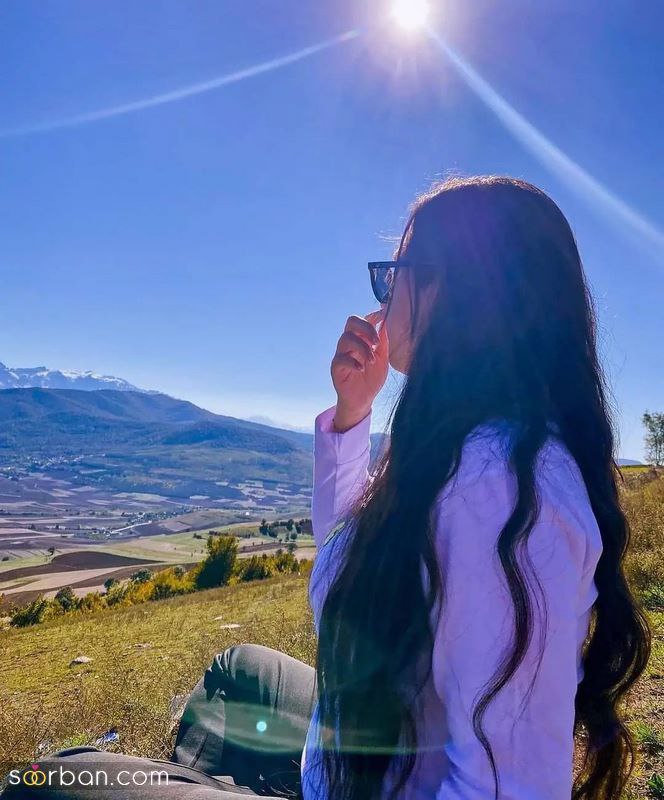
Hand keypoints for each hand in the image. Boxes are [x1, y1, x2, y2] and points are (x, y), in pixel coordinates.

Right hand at [331, 309, 388, 431]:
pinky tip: (362, 369)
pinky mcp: (336, 368)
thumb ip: (383, 342)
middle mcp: (350, 343)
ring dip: (362, 348)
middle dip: (365, 327)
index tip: (384, 319)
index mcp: (361, 339)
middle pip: (351, 322)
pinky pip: (341, 359)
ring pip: (346, 339)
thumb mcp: (383, 359)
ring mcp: (341, 354)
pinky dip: (353, 362)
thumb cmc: (372, 378)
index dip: (373, 316)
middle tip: (376, 342)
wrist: (363, 400)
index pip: (363, 320)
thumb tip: (385, 322)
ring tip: (372, 361)